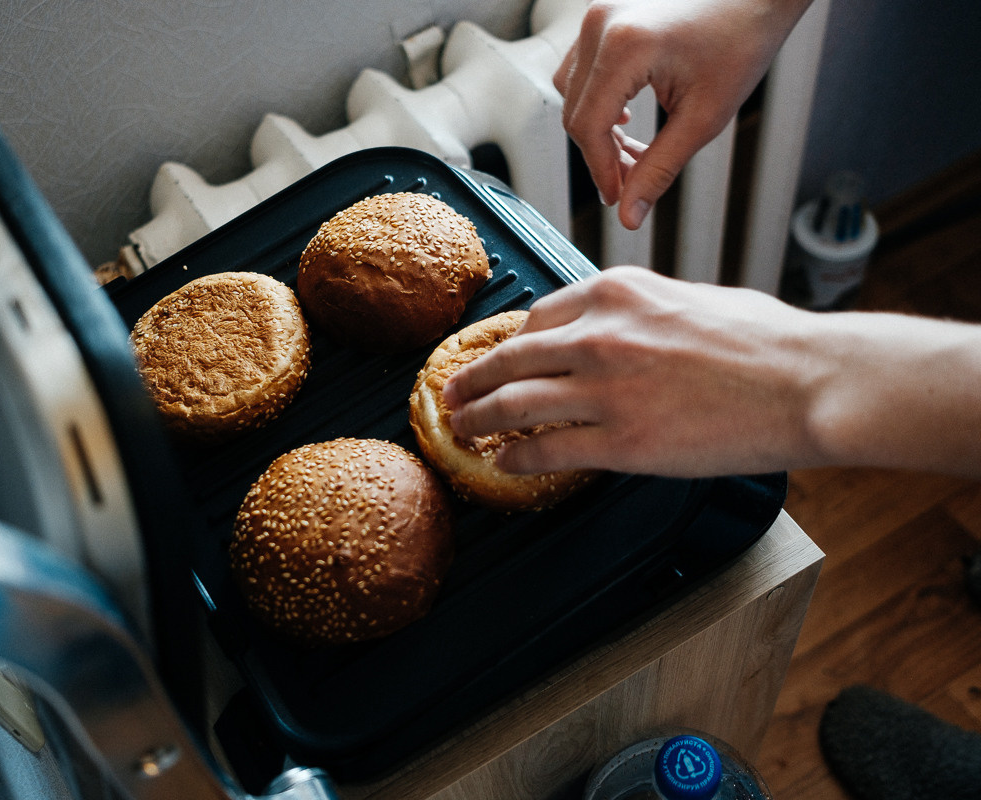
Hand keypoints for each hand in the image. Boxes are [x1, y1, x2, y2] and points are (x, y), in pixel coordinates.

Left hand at [442, 267, 826, 476]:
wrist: (808, 382)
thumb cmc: (765, 341)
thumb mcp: (688, 298)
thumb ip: (637, 312)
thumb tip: (611, 331)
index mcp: (615, 292)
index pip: (536, 317)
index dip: (508, 345)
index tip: (497, 360)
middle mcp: (598, 334)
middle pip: (507, 359)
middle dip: (470, 380)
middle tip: (451, 395)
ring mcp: (604, 388)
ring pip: (512, 404)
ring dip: (477, 420)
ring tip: (462, 431)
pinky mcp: (620, 441)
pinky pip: (545, 450)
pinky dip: (515, 458)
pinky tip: (504, 463)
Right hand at [554, 0, 812, 229]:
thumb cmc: (742, 39)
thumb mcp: (703, 117)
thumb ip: (659, 169)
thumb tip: (629, 214)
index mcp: (625, 47)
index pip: (589, 127)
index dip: (601, 171)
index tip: (618, 197)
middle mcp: (602, 24)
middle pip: (575, 112)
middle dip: (600, 153)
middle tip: (630, 179)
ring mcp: (599, 13)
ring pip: (572, 91)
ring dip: (596, 127)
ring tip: (632, 148)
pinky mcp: (604, 12)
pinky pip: (582, 67)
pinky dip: (597, 98)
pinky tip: (625, 113)